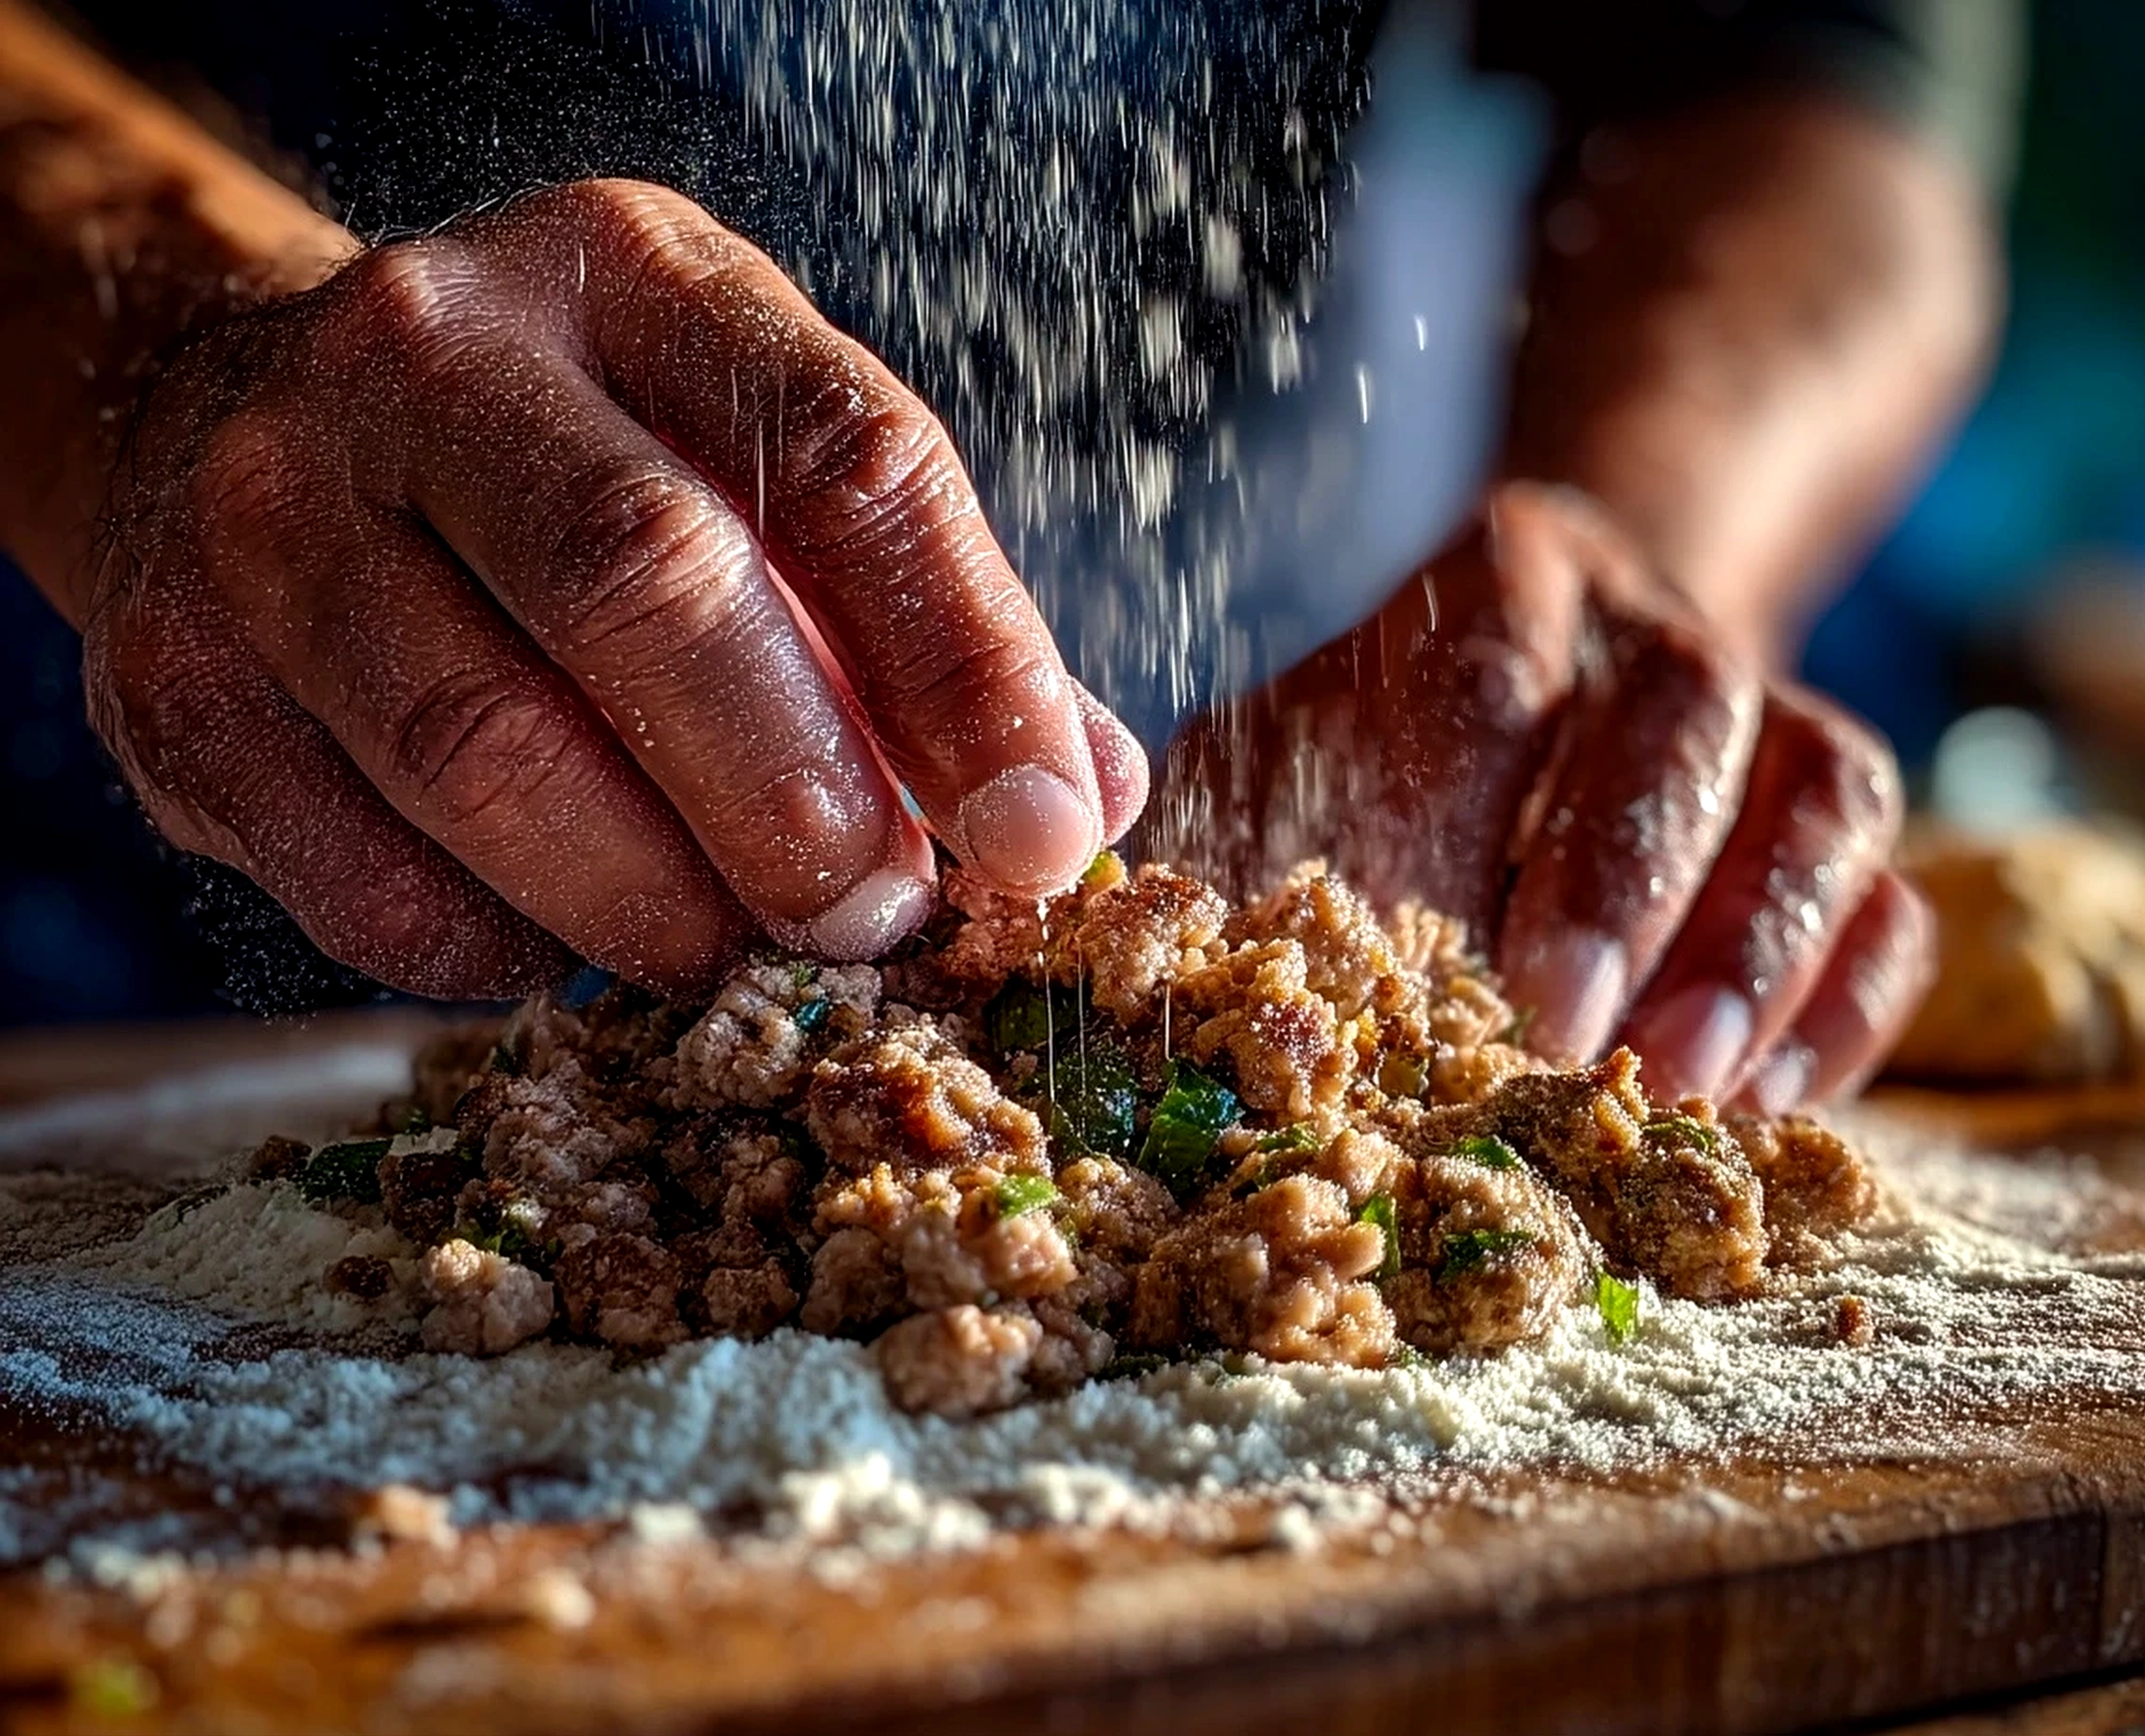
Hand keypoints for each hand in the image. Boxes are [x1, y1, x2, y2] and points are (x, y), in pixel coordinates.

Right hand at [82, 179, 1145, 997]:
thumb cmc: (574, 475)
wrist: (247, 433)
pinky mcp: (175, 674)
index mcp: (639, 279)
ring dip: (655, 904)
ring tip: (736, 956)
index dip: (971, 666)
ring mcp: (276, 504)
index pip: (847, 457)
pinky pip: (373, 878)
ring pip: (489, 751)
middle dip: (796, 801)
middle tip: (873, 922)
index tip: (1042, 832)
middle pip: (647, 586)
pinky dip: (505, 952)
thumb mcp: (754, 471)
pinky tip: (564, 937)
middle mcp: (437, 353)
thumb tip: (1080, 801)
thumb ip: (921, 624)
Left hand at [1154, 484, 1929, 1112]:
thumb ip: (1217, 827)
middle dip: (1627, 876)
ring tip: (1690, 1088)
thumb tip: (1089, 932)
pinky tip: (1779, 1101)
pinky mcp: (1840, 811)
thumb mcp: (1288, 752)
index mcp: (1494, 587)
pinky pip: (1897, 890)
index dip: (1466, 813)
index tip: (1429, 952)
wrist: (1582, 657)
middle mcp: (1650, 622)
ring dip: (1761, 942)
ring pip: (1824, 785)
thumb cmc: (1390, 747)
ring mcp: (1776, 706)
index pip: (1488, 676)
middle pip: (1683, 707)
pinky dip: (1852, 998)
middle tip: (1566, 1034)